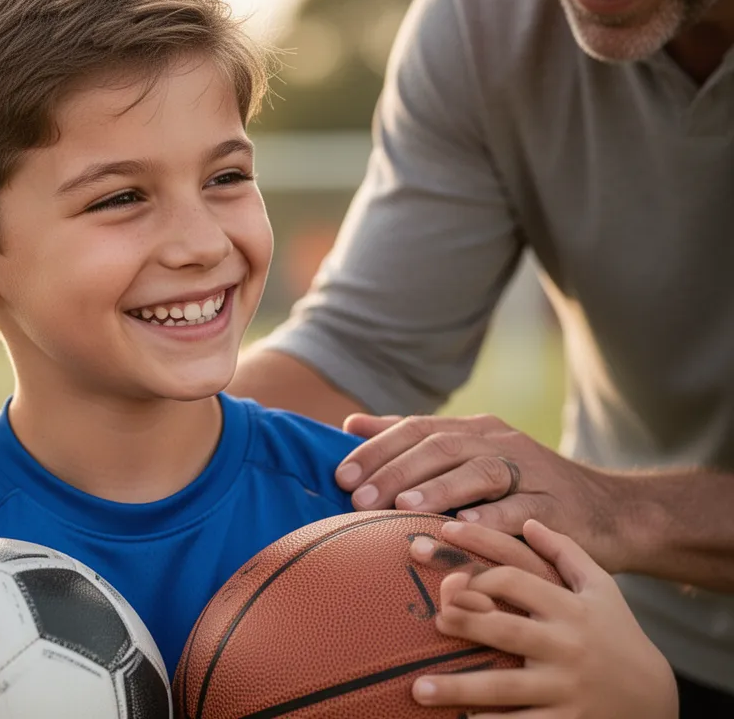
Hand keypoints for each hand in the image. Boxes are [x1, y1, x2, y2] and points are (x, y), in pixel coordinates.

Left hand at [337, 413, 628, 571]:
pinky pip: (523, 510)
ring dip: (438, 488)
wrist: (608, 511)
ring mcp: (531, 471)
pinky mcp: (557, 506)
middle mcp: (499, 442)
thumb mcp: (468, 456)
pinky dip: (494, 516)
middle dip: (396, 471)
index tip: (341, 476)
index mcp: (473, 430)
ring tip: (403, 506)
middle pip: (441, 447)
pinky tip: (466, 525)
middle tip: (358, 498)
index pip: (416, 429)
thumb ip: (411, 440)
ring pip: (480, 471)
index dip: (377, 450)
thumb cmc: (522, 489)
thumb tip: (351, 424)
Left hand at [409, 520, 677, 718]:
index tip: (442, 568)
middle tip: (432, 621)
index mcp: (568, 607)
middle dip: (465, 624)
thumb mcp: (601, 589)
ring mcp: (564, 687)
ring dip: (460, 688)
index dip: (477, 569)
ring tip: (417, 689)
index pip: (516, 578)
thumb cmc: (617, 633)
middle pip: (505, 629)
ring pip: (505, 686)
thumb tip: (530, 522)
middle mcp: (565, 645)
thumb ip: (565, 552)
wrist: (655, 698)